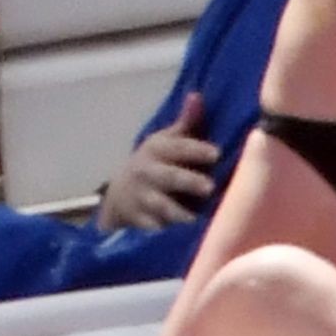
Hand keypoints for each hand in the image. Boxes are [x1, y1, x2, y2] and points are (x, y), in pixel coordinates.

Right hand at [97, 92, 219, 231]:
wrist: (119, 194)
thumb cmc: (155, 163)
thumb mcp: (166, 141)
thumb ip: (186, 123)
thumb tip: (197, 95)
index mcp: (156, 149)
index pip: (177, 147)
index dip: (196, 150)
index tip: (216, 154)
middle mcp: (147, 172)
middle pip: (169, 177)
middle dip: (188, 182)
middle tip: (210, 187)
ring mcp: (142, 198)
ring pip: (160, 206)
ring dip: (178, 213)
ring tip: (196, 221)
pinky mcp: (139, 222)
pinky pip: (151, 230)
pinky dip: (164, 234)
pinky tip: (181, 240)